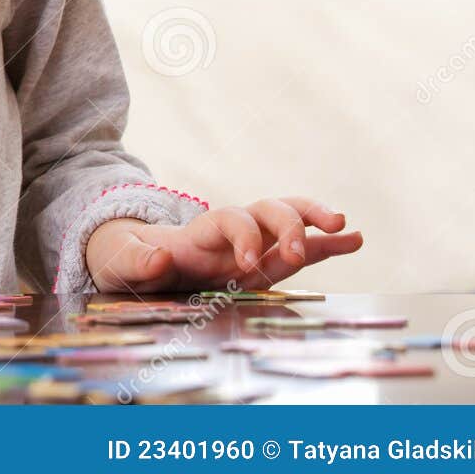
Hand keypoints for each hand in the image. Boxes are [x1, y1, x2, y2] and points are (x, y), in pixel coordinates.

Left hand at [84, 197, 362, 292]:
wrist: (130, 261)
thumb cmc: (125, 259)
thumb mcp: (119, 260)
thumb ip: (136, 260)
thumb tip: (160, 260)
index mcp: (197, 233)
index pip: (228, 220)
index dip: (242, 235)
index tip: (244, 263)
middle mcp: (230, 233)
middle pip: (266, 210)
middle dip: (288, 224)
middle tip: (297, 251)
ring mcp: (249, 246)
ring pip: (287, 221)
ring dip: (315, 222)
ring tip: (347, 230)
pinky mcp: (260, 263)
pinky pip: (299, 251)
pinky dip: (326, 245)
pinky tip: (355, 240)